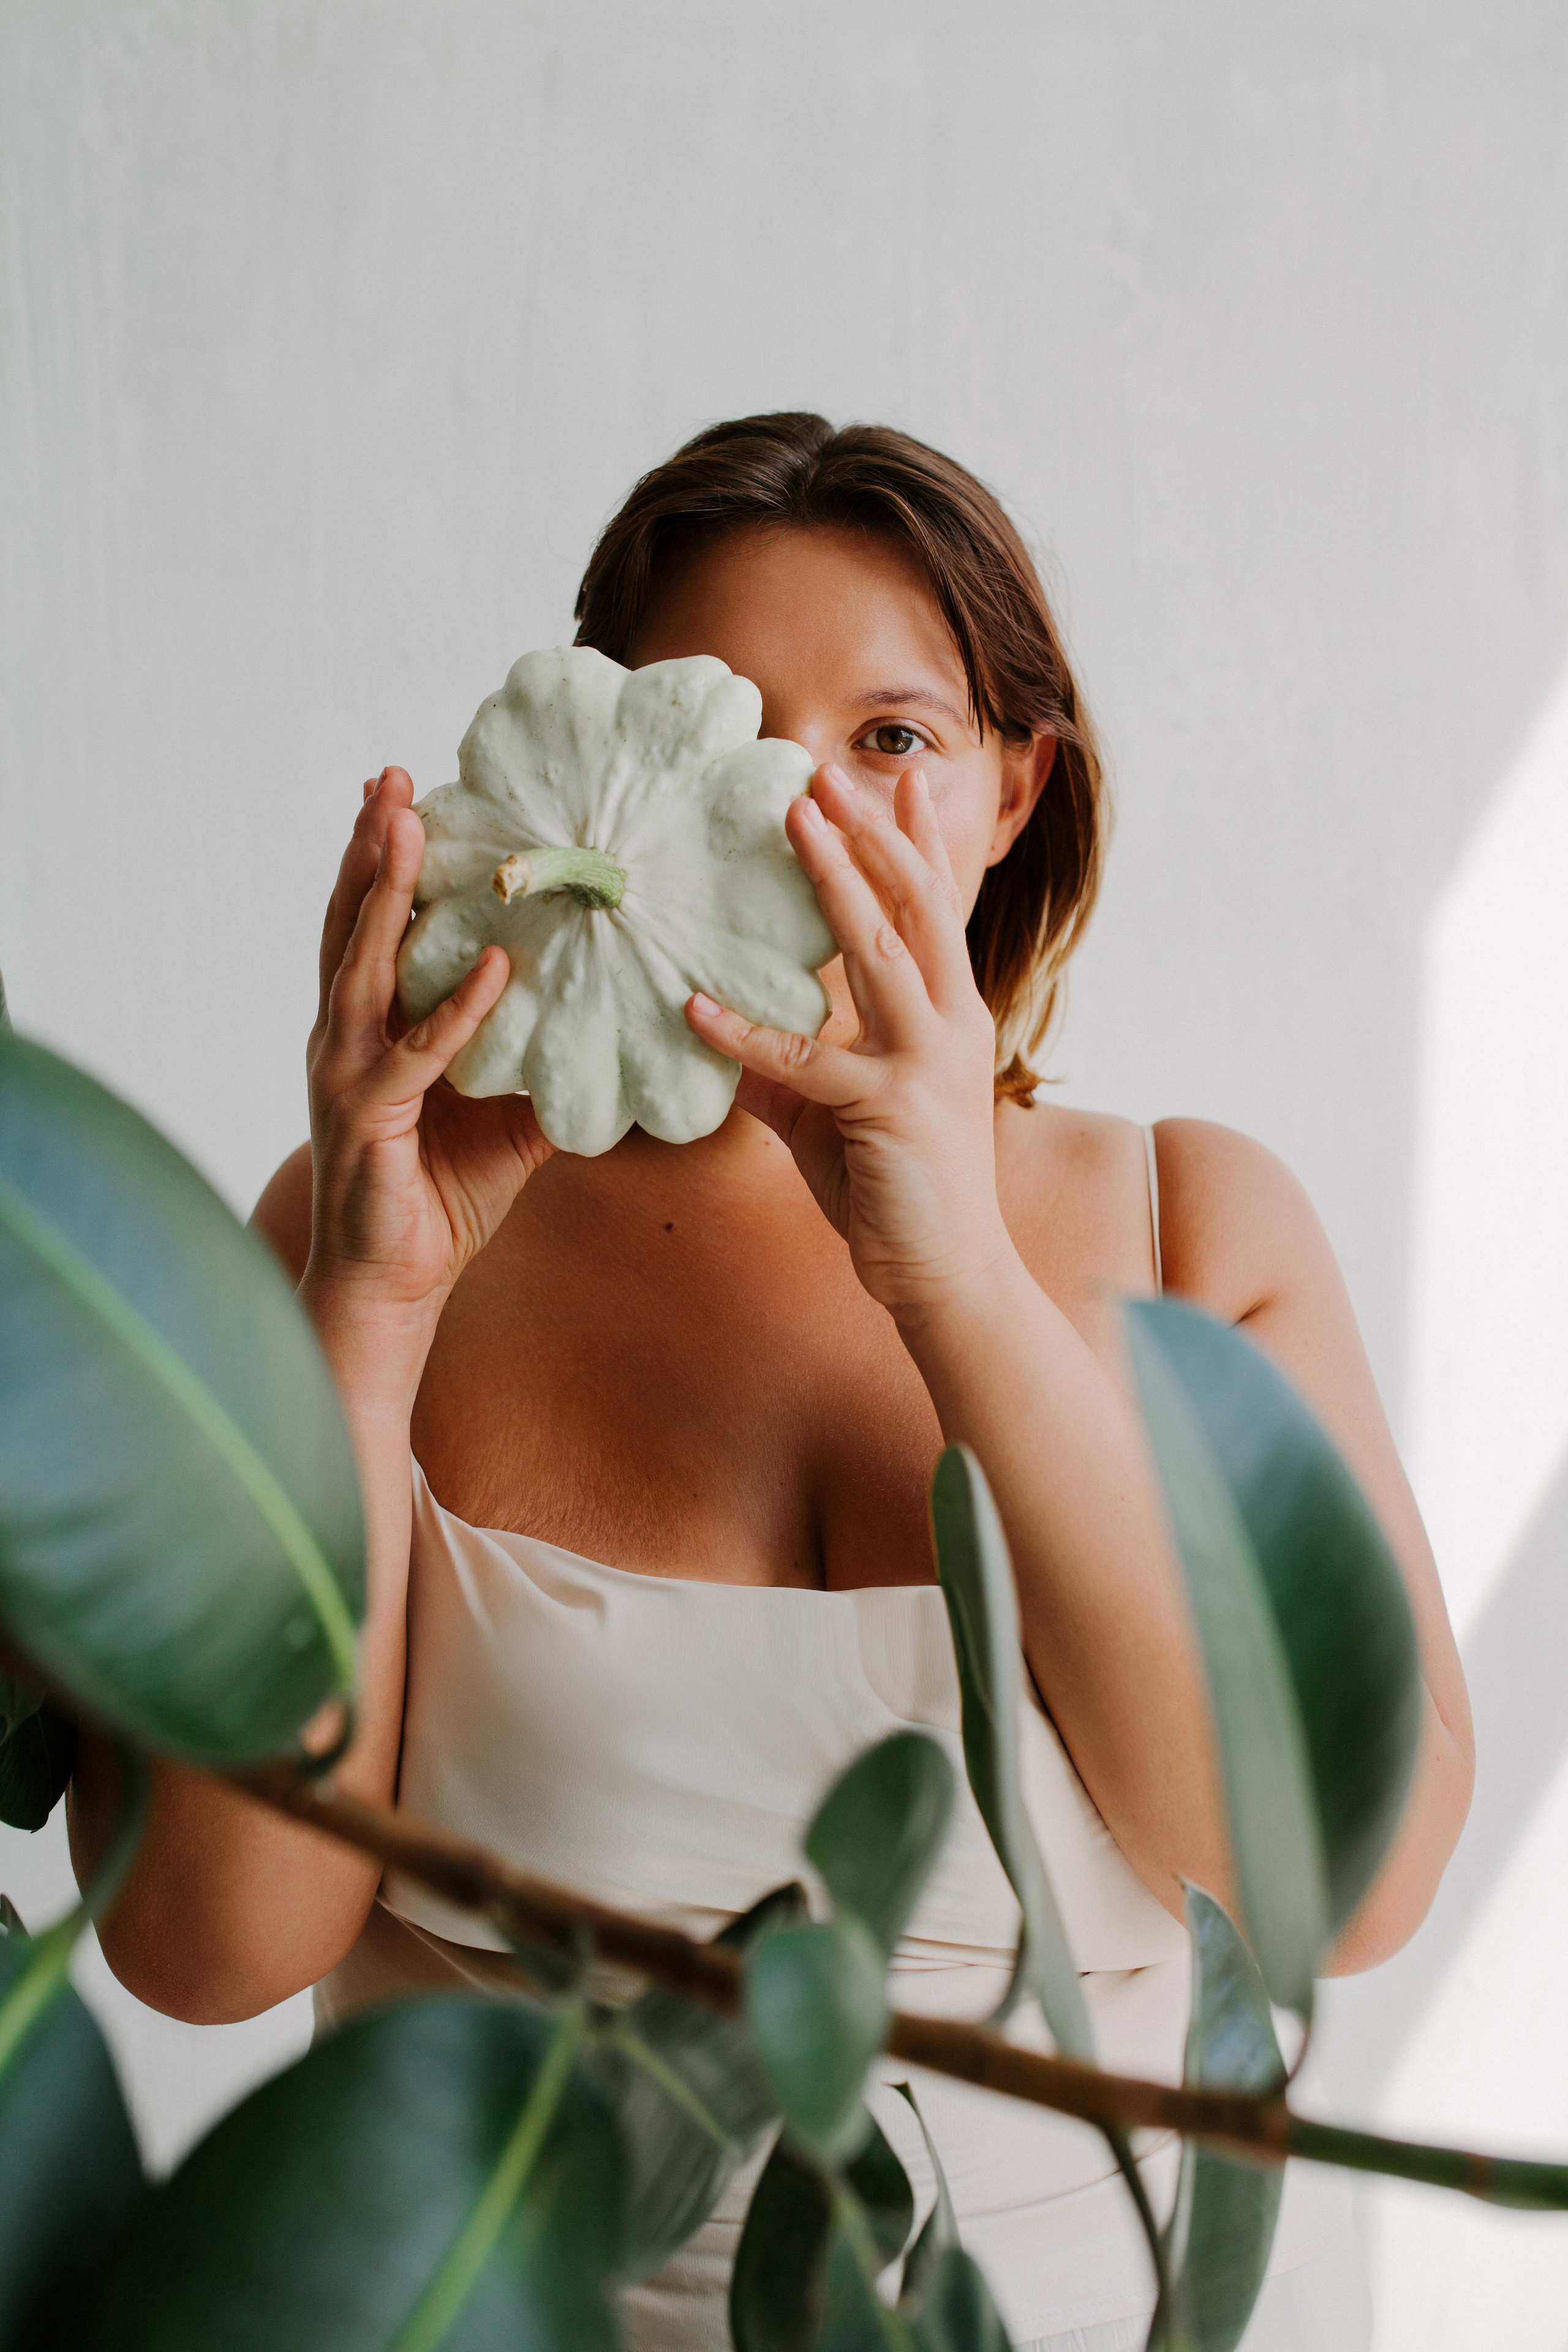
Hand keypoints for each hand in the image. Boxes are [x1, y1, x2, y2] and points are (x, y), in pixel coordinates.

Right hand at [305, 769, 551, 1355]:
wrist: (393, 1287)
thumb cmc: (439, 1199)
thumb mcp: (504, 1118)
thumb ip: (540, 1064)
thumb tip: (611, 1022)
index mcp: (367, 1030)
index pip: (370, 930)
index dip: (383, 864)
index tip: (404, 796)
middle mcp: (343, 1039)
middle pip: (351, 925)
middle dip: (371, 848)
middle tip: (392, 777)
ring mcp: (347, 1075)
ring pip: (364, 967)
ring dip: (388, 894)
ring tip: (409, 827)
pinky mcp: (368, 1120)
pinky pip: (420, 1054)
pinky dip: (458, 1009)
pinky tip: (498, 966)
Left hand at [685, 763, 1018, 1322]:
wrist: (948, 1275)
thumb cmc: (896, 1192)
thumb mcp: (834, 1116)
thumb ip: (785, 1069)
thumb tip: (716, 1027)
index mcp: (951, 1018)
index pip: (937, 913)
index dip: (918, 846)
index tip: (899, 783)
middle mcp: (952, 1025)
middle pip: (914, 908)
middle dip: (871, 836)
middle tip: (823, 776)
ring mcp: (927, 1063)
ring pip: (880, 952)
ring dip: (836, 882)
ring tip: (794, 824)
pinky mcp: (890, 1110)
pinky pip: (807, 1059)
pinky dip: (747, 1032)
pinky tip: (696, 1006)